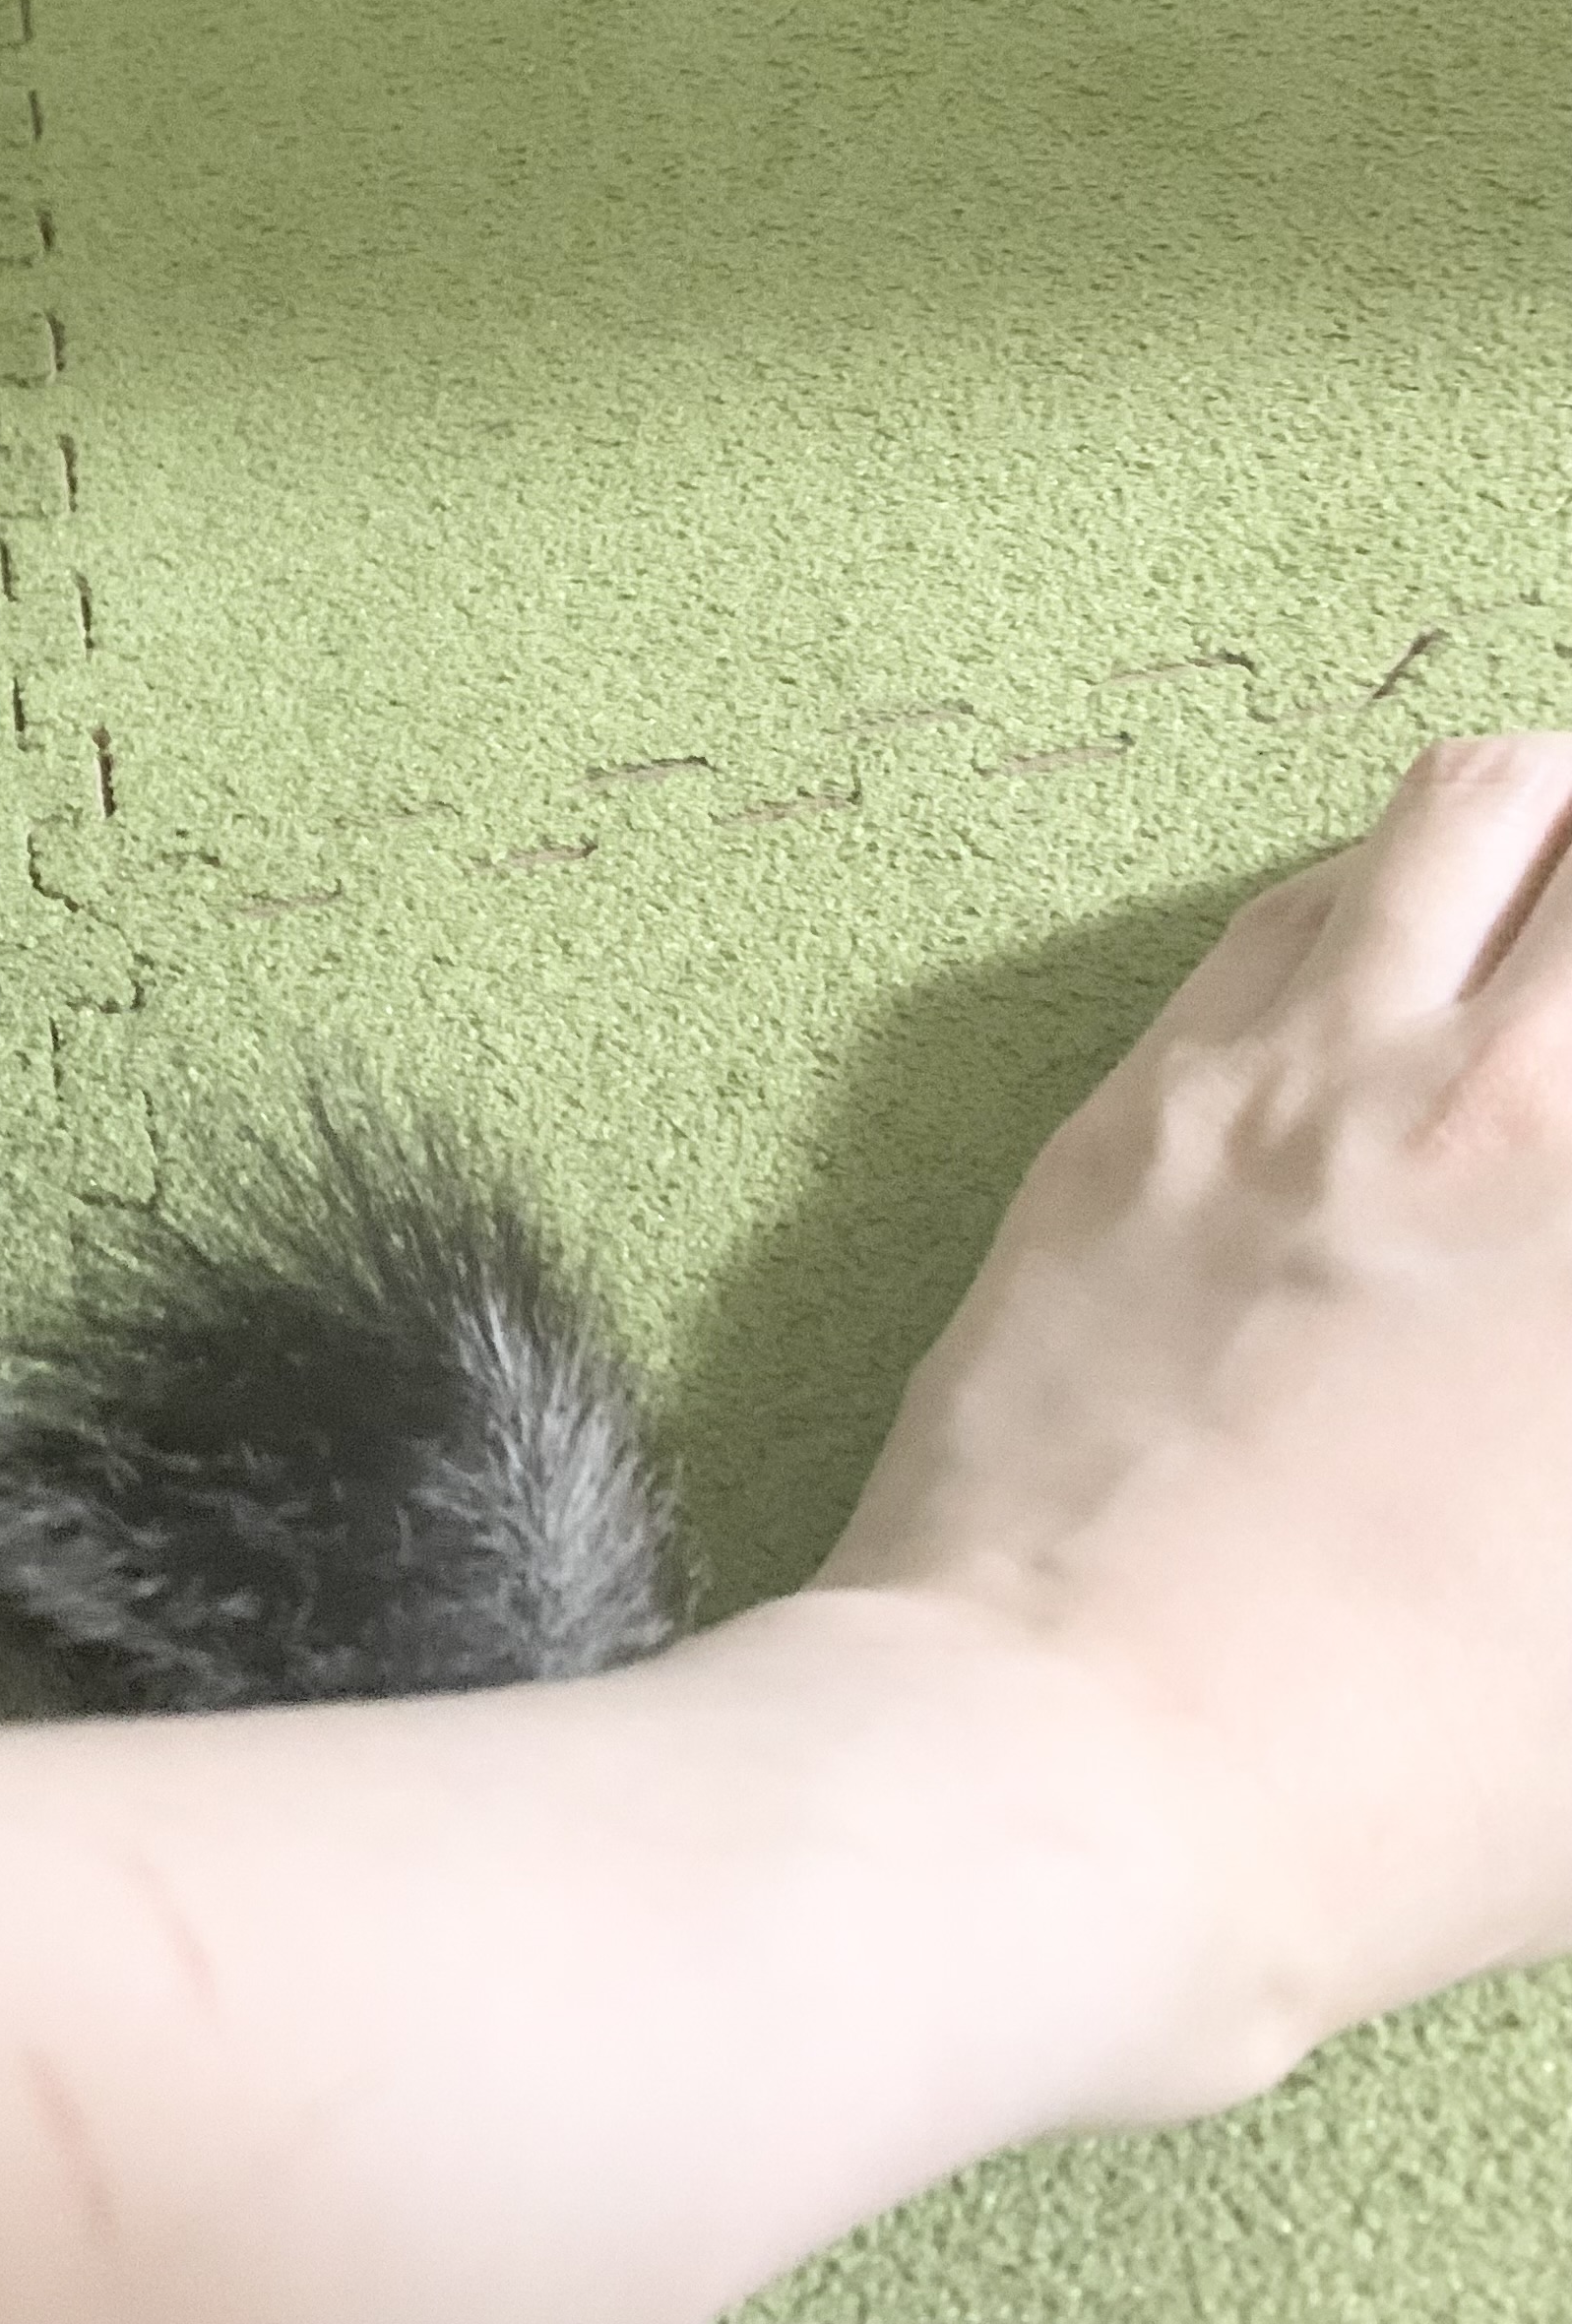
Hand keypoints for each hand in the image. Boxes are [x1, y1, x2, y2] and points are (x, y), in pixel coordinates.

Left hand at [820, 731, 1571, 2100]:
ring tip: (1570, 905)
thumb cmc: (1390, 1780)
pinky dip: (1373, 905)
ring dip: (1551, 827)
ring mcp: (1298, 1085)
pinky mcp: (1131, 1117)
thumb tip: (1559, 1328)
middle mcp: (1499, 1110)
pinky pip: (1283, 916)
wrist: (1068, 1772)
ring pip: (1467, 809)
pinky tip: (1390, 976)